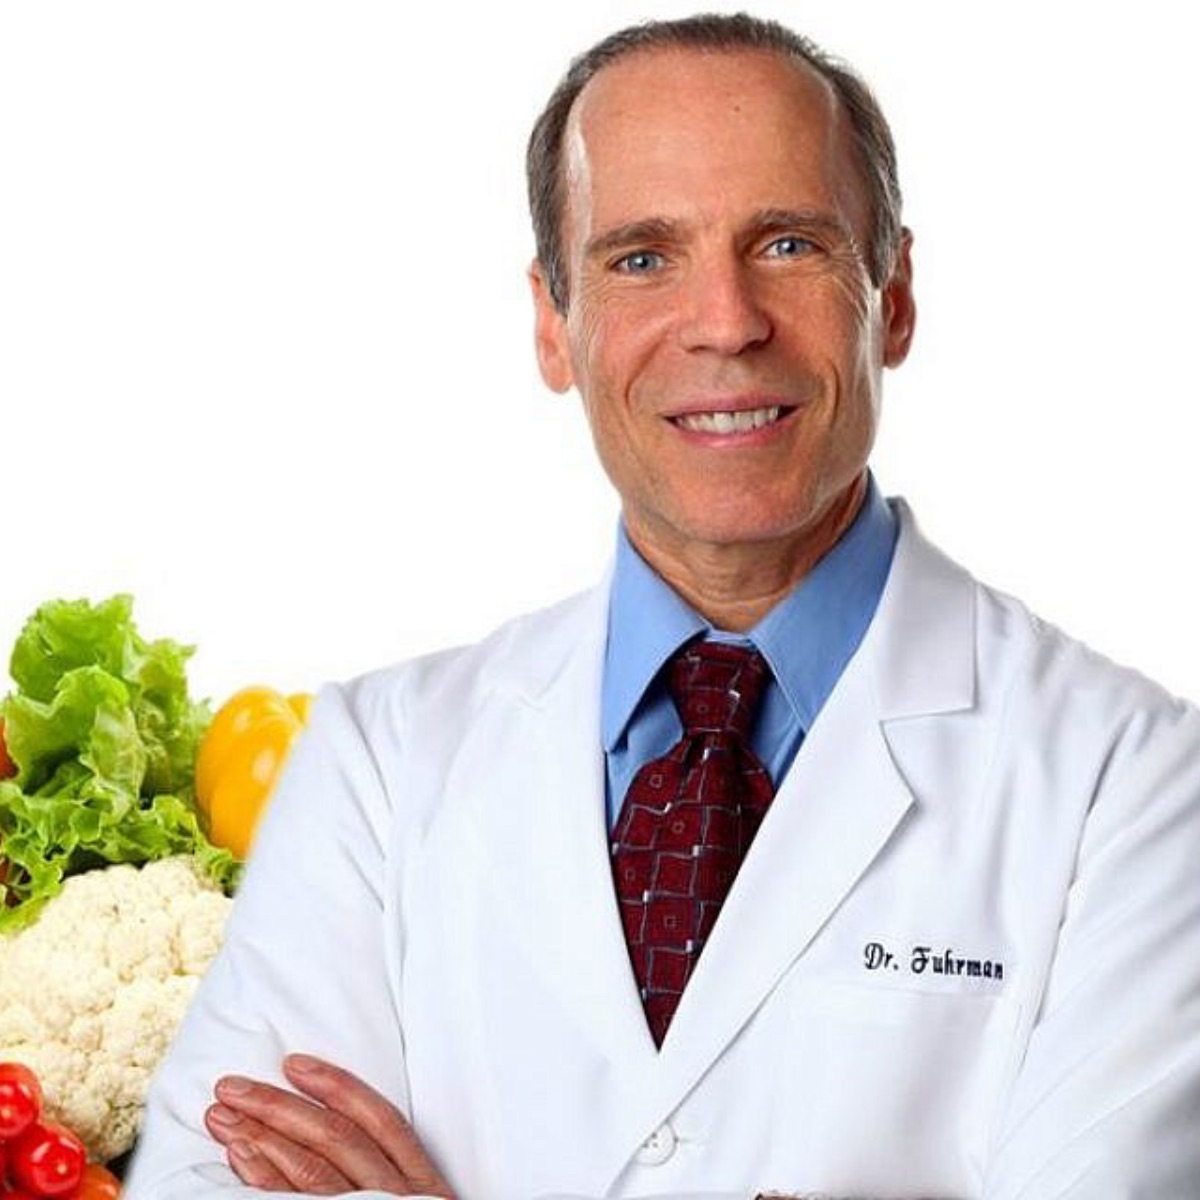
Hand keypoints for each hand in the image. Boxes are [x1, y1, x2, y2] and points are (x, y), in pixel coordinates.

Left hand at [204, 1053, 454, 1196]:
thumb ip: (385, 1169)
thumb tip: (317, 1129)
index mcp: (421, 1182)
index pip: (380, 1120)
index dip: (337, 1087)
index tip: (294, 1063)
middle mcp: (398, 1198)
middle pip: (337, 1139)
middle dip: (279, 1108)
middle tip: (232, 1088)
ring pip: (313, 1172)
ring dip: (261, 1139)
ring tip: (223, 1120)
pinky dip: (265, 1180)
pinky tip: (240, 1160)